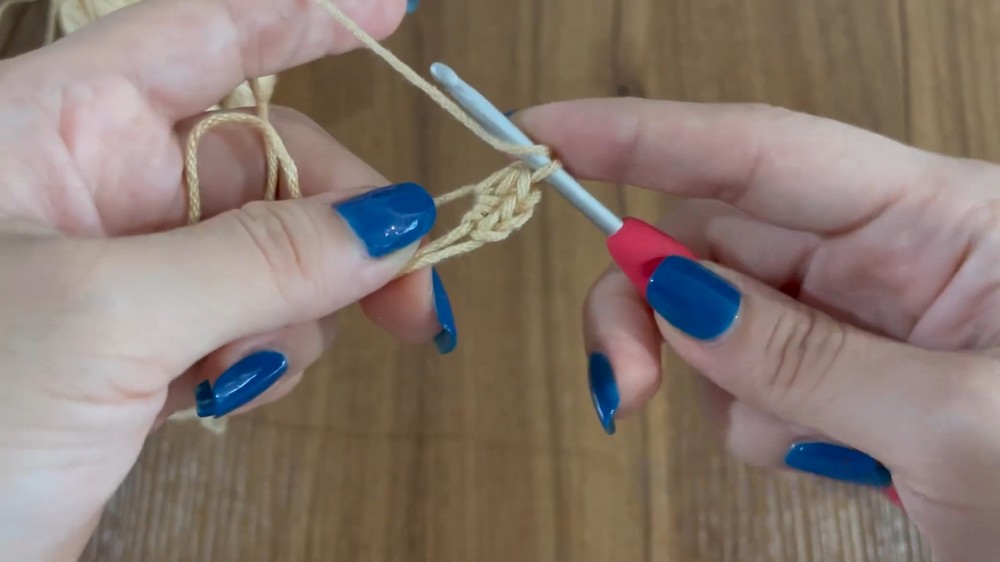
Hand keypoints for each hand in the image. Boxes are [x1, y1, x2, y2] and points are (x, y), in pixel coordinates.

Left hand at [0, 0, 456, 558]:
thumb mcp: (109, 316)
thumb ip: (261, 259)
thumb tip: (396, 223)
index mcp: (52, 126)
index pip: (201, 33)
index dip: (304, 16)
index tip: (395, 12)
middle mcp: (93, 185)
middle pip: (267, 162)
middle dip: (344, 225)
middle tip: (413, 291)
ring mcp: (126, 267)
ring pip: (272, 251)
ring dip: (292, 310)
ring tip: (239, 373)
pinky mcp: (147, 341)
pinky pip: (251, 318)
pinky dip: (263, 354)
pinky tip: (219, 394)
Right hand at [518, 99, 999, 560]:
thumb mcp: (955, 425)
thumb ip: (804, 359)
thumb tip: (672, 296)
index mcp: (941, 218)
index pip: (761, 150)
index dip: (643, 132)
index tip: (544, 130)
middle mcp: (890, 253)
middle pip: (714, 237)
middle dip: (650, 302)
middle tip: (623, 383)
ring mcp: (860, 317)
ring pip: (717, 318)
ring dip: (717, 382)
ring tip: (812, 445)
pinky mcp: (841, 374)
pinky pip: (746, 378)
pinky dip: (754, 419)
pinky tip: (831, 455)